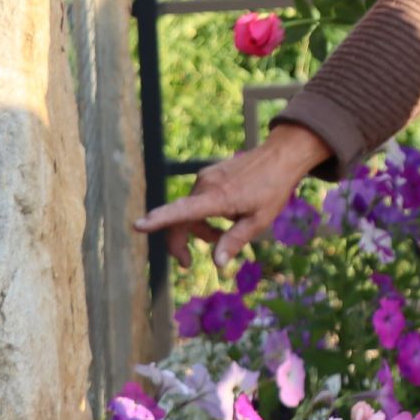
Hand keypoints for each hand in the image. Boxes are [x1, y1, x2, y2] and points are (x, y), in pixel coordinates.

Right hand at [133, 123, 330, 269]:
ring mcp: (206, 177)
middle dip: (181, 241)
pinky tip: (225, 217)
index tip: (138, 226)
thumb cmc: (273, 189)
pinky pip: (198, 199)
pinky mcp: (209, 174)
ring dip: (199, 227)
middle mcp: (205, 185)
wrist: (281, 156)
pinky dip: (204, 213)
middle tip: (188, 263)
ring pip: (190, 210)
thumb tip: (216, 263)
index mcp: (217, 197)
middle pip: (181, 218)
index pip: (182, 211)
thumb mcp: (259, 220)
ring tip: (222, 234)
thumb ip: (235, 240)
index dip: (159, 220)